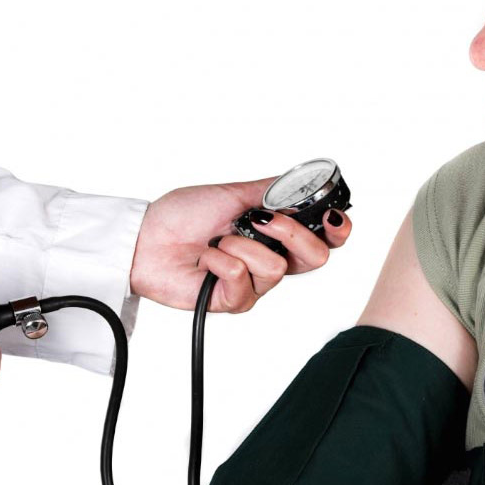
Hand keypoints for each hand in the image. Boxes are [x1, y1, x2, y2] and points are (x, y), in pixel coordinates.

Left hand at [130, 177, 351, 312]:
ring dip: (243, 246)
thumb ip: (273, 191)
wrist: (146, 237)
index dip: (337, 230)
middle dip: (293, 234)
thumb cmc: (182, 215)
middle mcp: (270, 258)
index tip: (330, 216)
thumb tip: (304, 183)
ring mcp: (253, 282)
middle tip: (262, 221)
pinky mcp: (232, 301)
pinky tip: (206, 258)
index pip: (324, 238)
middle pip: (316, 259)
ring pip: (277, 270)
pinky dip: (222, 263)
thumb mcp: (233, 192)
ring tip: (218, 240)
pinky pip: (243, 282)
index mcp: (276, 232)